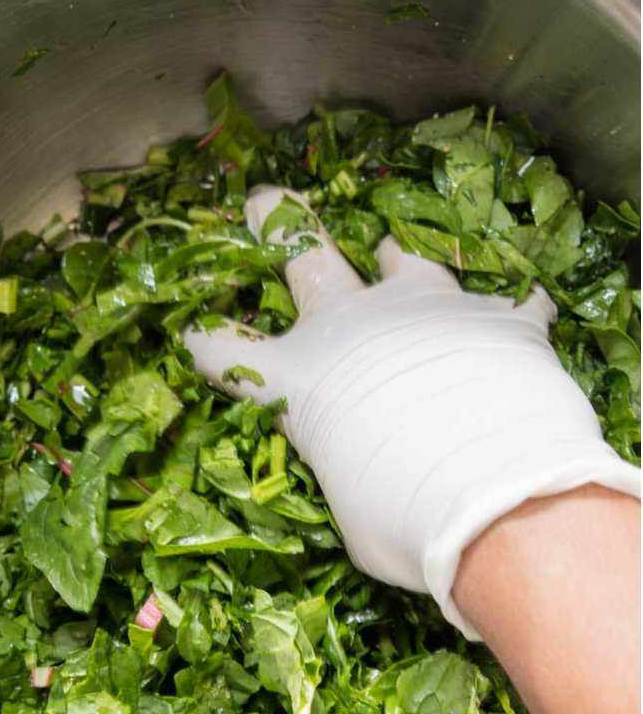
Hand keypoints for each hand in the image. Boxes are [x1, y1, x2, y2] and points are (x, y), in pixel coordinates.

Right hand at [184, 185, 638, 636]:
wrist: (490, 488)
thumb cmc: (394, 515)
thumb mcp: (349, 512)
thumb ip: (348, 480)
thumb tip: (366, 492)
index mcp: (295, 379)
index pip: (226, 353)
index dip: (205, 341)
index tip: (192, 334)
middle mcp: (351, 327)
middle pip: (304, 260)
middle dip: (279, 225)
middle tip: (264, 198)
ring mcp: (426, 310)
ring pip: (406, 262)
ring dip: (398, 261)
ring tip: (394, 252)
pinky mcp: (499, 318)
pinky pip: (508, 303)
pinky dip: (508, 311)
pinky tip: (519, 311)